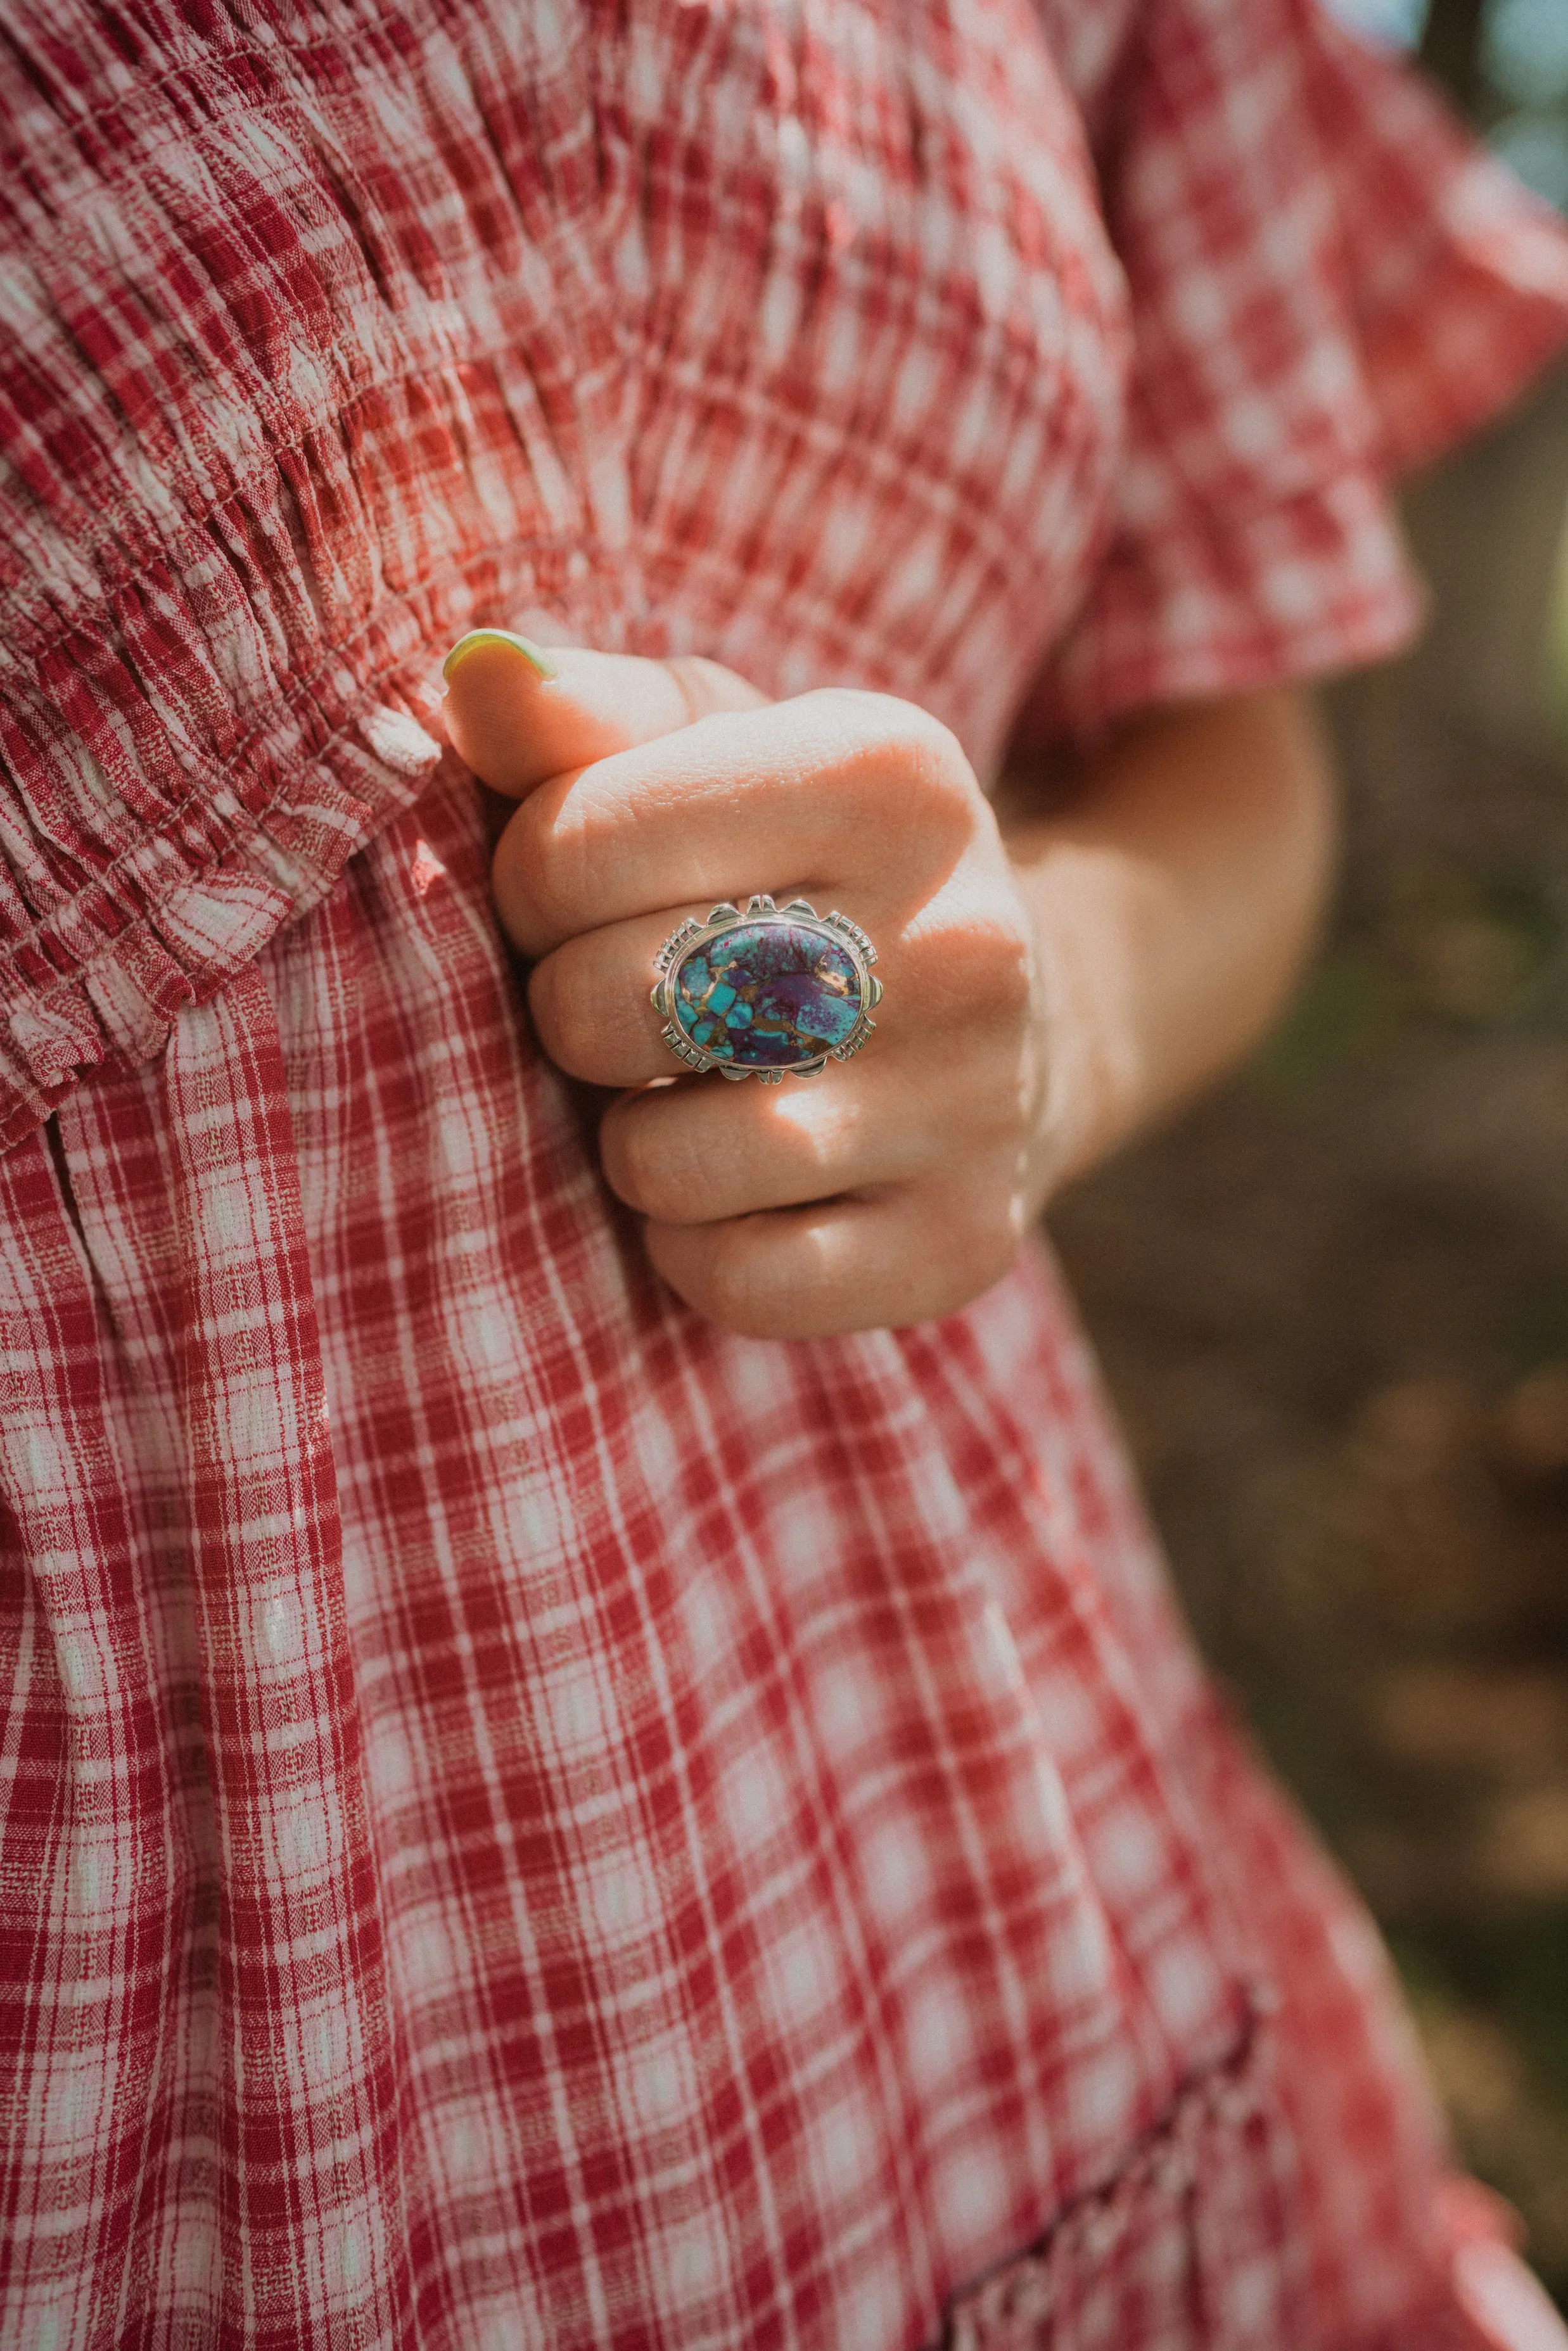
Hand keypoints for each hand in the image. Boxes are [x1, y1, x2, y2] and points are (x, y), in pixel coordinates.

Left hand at [442, 633, 1052, 1339]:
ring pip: (664, 1160)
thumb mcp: (718, 747)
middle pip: (607, 1004)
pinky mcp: (963, 1243)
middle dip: (574, 1013)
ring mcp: (976, 1103)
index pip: (567, 848)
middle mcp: (959, 934)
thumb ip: (583, 714)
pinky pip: (736, 1278)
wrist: (1022, 1024)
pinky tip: (738, 1189)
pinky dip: (695, 1247)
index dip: (533, 887)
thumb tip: (472, 674)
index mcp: (888, 771)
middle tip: (638, 1005)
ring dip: (632, 1141)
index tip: (589, 897)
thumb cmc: (807, 868)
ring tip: (691, 1095)